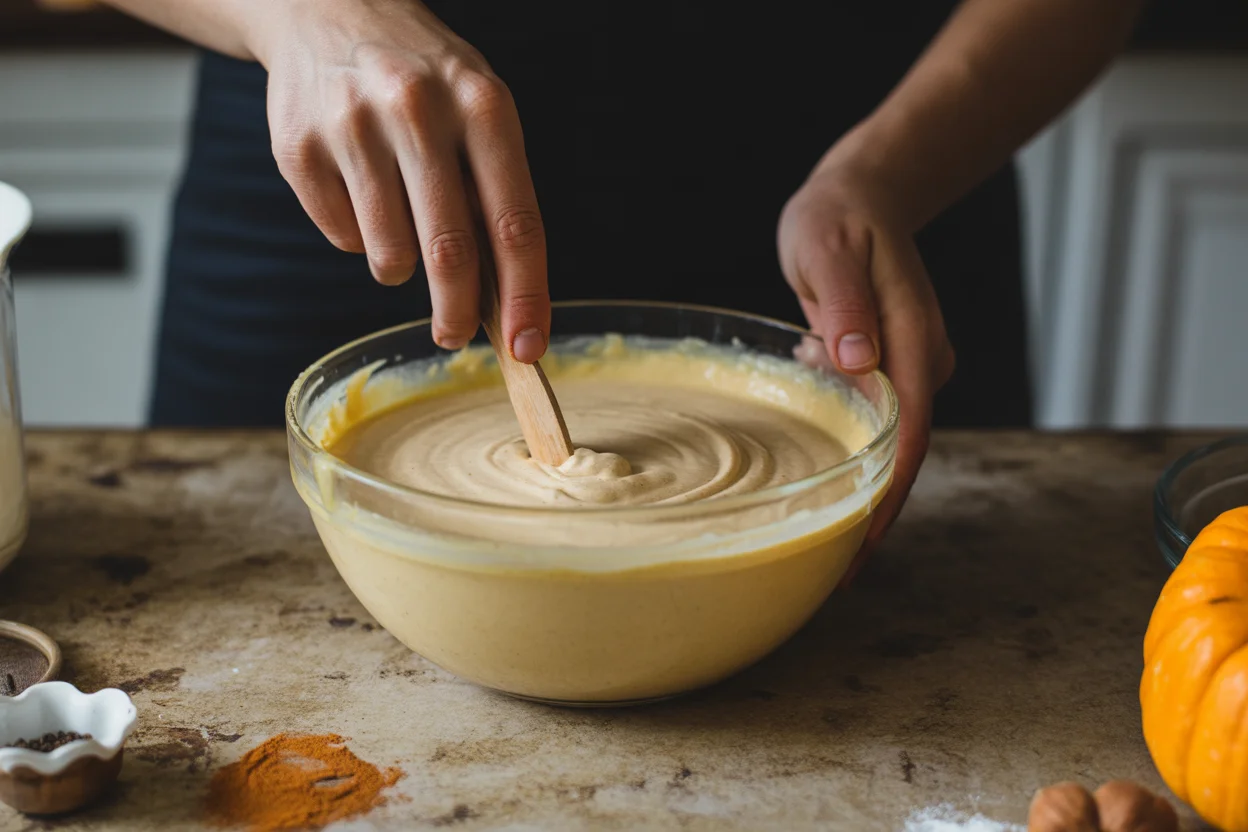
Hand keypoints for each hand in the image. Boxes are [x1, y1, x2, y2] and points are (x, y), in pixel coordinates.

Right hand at [253, 0, 548, 359]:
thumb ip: (496, 195)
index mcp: (482, 105)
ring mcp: (352, 127)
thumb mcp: (478, 111)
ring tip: (400, 220)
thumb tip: (508, 302)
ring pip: (390, 255)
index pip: (515, 222)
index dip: (526, 296)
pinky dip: (357, 235)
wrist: (325, 9)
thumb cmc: (424, 79)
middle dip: (458, 313)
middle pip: (450, 252)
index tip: (529, 347)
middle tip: (455, 336)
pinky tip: (357, 186)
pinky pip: (342, 237)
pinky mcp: (299, 149)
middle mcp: (417, 110)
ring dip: (400, 264)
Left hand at [777, 163, 954, 584]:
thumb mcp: (829, 248)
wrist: (862, 196)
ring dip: (856, 479)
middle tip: (830, 567)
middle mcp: (919, 361)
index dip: (887, 495)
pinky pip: (869, 417)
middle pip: (903, 453)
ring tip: (817, 523)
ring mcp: (907, 365)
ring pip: (885, 439)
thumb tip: (857, 361)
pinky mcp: (887, 365)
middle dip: (871, 510)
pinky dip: (844, 438)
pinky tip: (813, 435)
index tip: (862, 546)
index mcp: (914, 340)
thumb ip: (846, 301)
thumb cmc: (839, 218)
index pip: (908, 434)